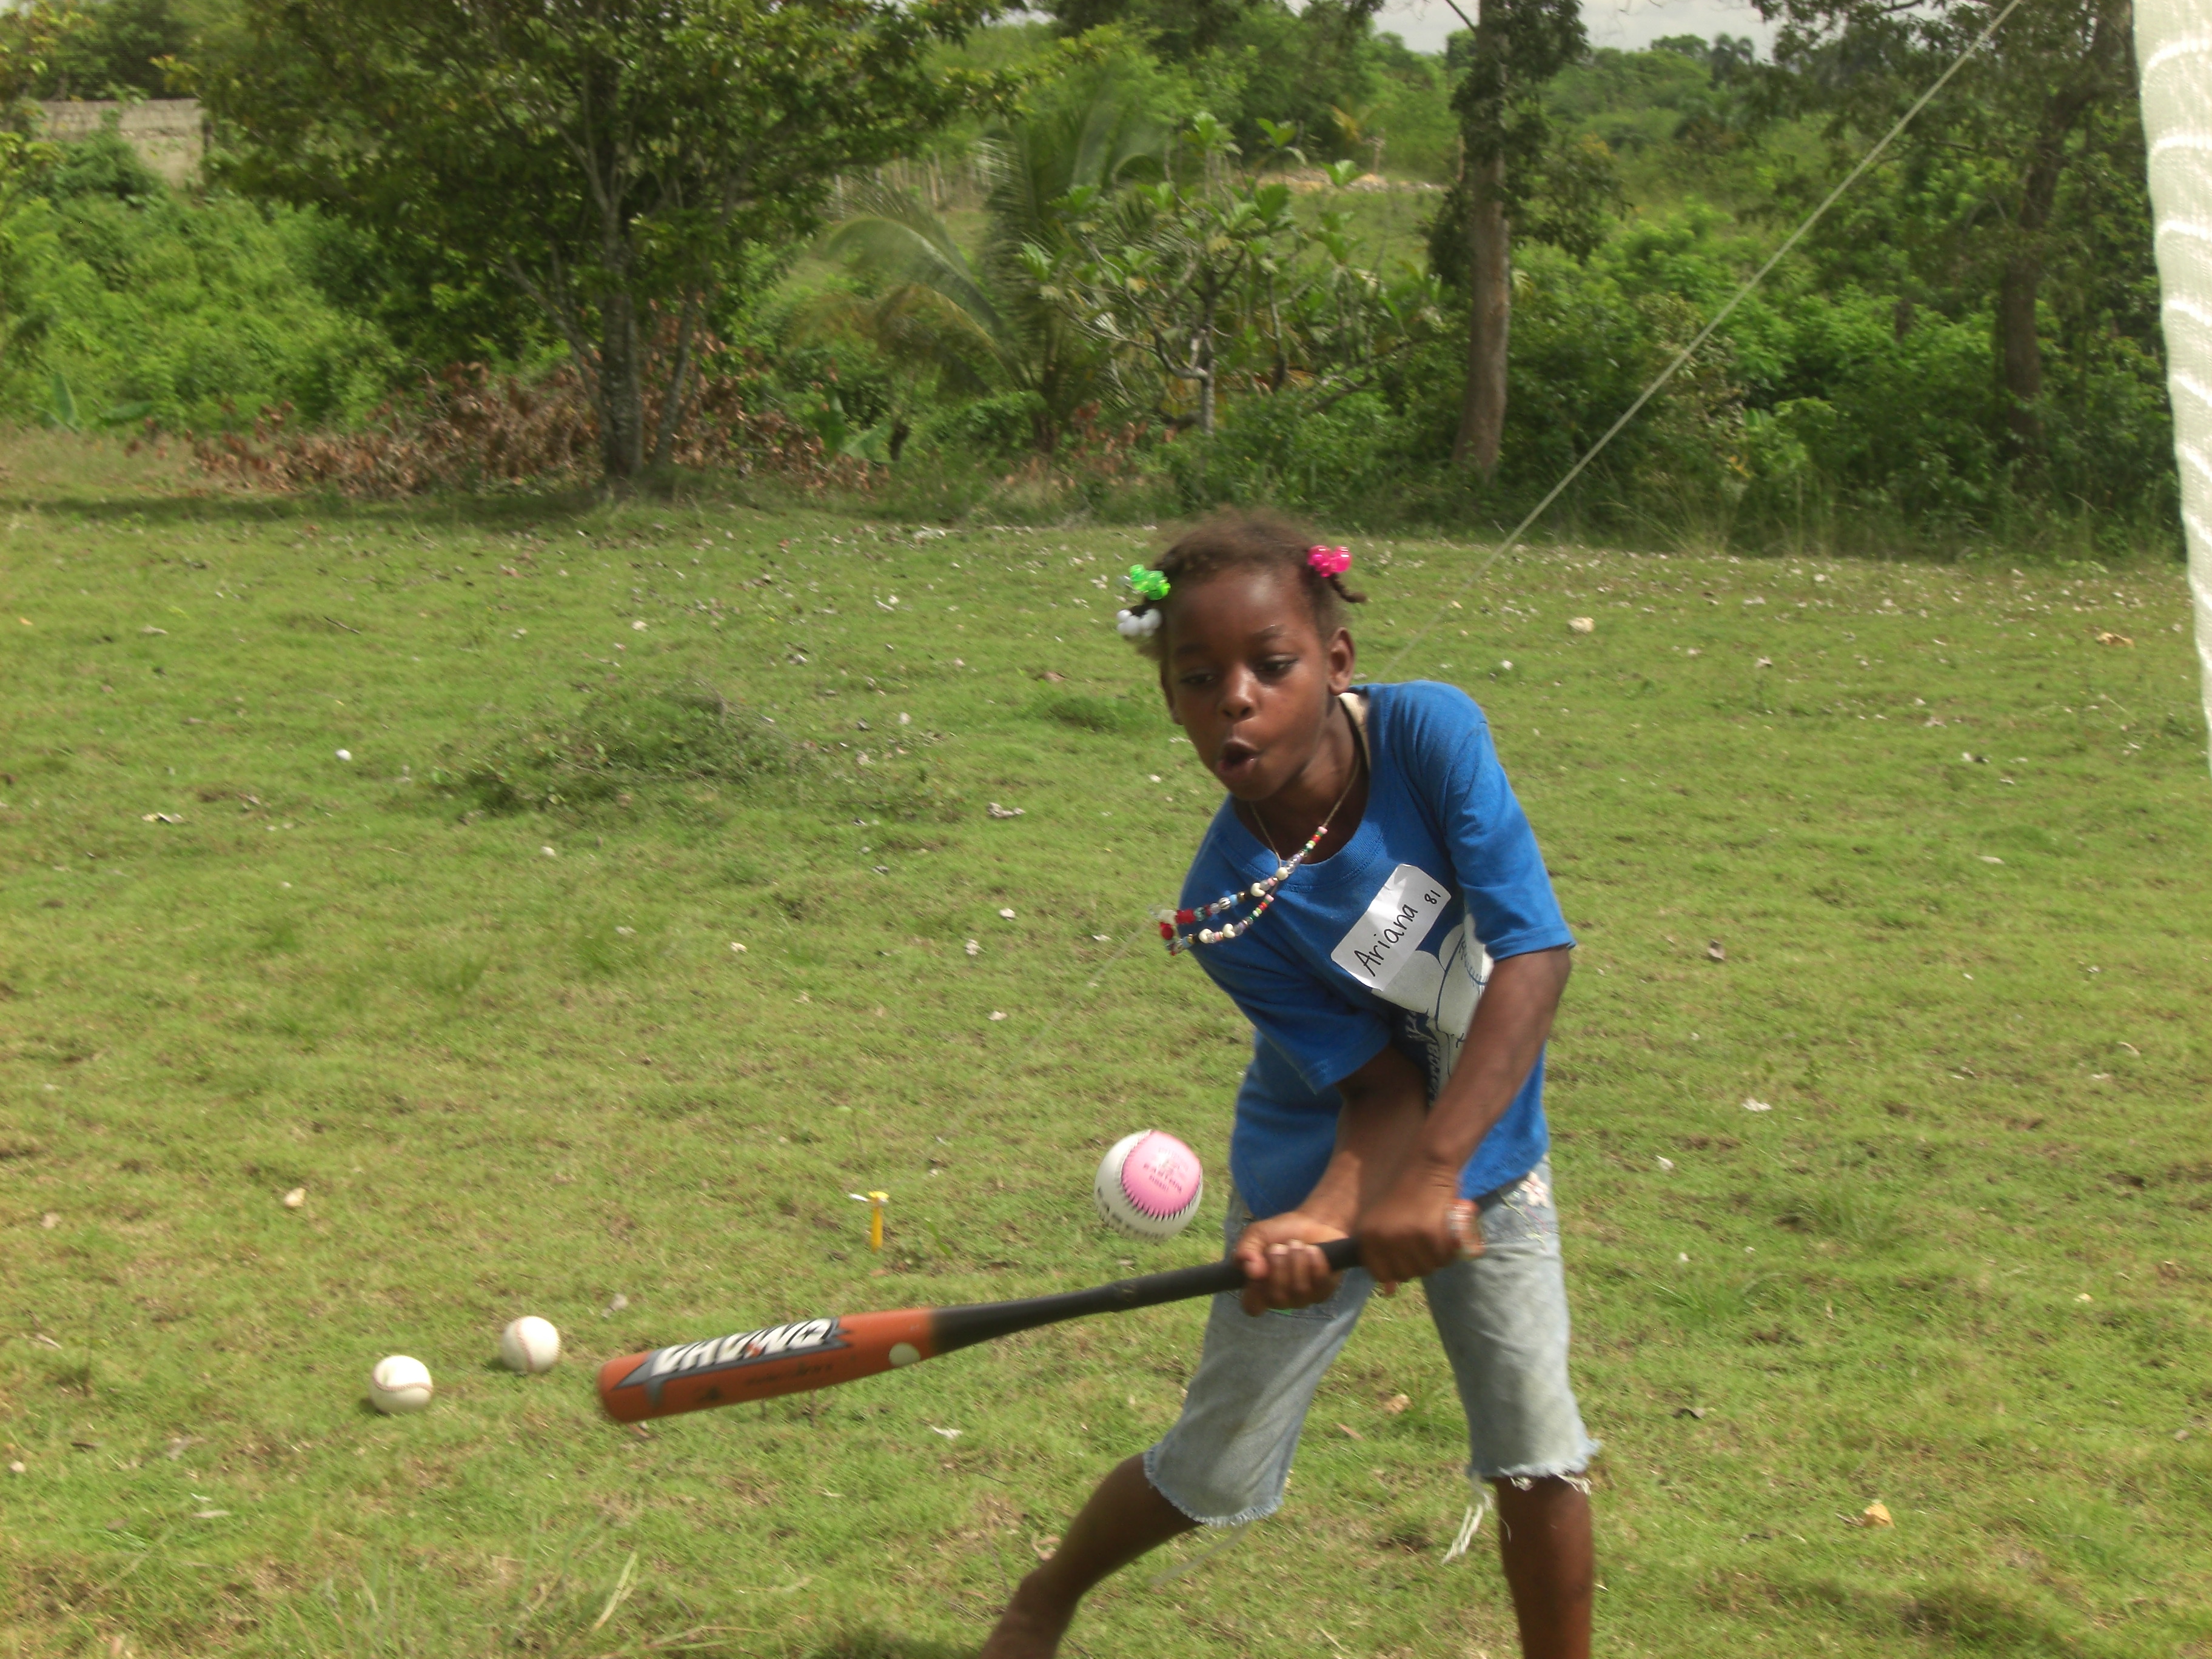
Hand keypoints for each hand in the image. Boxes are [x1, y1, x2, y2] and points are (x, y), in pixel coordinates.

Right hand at [1232, 1211, 1349, 1315]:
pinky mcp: (1323, 1290)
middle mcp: (1280, 1297)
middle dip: (1278, 1267)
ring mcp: (1302, 1297)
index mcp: (1259, 1288)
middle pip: (1277, 1298)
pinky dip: (1315, 1262)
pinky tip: (1313, 1250)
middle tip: (1280, 1247)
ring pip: (1299, 1290)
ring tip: (1297, 1244)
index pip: (1252, 1307)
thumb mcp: (1256, 1235)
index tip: (1258, 1271)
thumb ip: (1246, 1250)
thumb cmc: (1279, 1232)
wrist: (1312, 1222)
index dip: (1254, 1292)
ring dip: (1297, 1261)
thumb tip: (1251, 1271)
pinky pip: (1320, 1283)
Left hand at [1357, 1166, 1479, 1290]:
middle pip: (1406, 1274)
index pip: (1380, 1275)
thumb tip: (1388, 1293)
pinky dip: (1449, 1250)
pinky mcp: (1428, 1235)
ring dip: (1436, 1258)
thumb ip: (1383, 1253)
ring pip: (1426, 1268)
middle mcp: (1382, 1240)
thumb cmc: (1407, 1192)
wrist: (1425, 1163)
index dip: (1398, 1269)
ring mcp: (1404, 1239)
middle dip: (1420, 1264)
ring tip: (1437, 1235)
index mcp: (1366, 1237)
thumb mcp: (1385, 1221)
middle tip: (1428, 1242)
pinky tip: (1448, 1233)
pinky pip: (1442, 1258)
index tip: (1408, 1253)